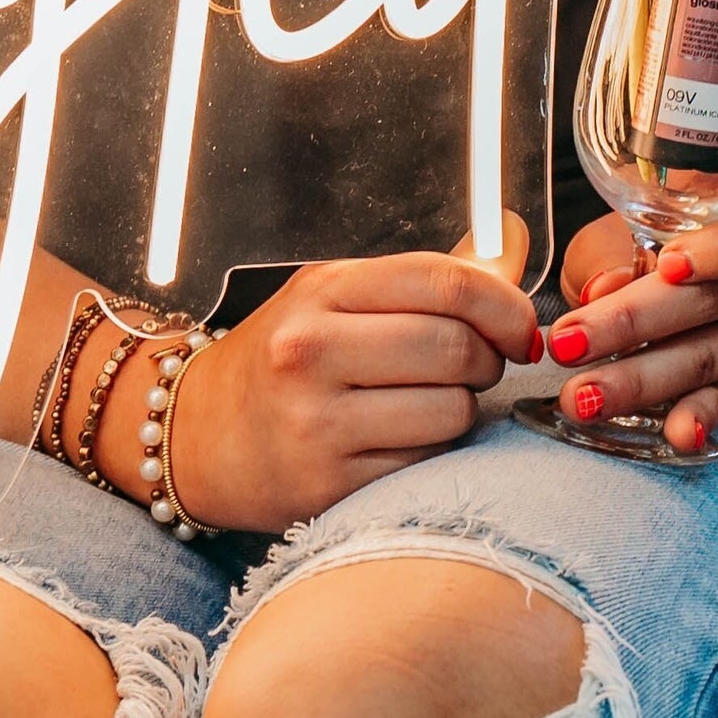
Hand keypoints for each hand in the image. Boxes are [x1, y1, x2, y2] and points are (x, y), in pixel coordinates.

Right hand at [157, 217, 538, 533]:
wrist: (197, 435)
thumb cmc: (282, 362)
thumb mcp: (338, 299)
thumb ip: (429, 277)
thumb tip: (515, 234)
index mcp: (323, 290)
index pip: (446, 280)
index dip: (505, 305)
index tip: (519, 328)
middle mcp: (311, 348)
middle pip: (457, 346)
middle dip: (487, 361)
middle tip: (474, 369)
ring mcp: (315, 419)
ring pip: (452, 410)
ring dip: (462, 411)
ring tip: (429, 406)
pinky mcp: (327, 484)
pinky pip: (426, 464)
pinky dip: (433, 454)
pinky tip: (402, 442)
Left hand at [547, 185, 717, 455]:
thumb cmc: (671, 227)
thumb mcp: (644, 220)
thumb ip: (622, 250)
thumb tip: (599, 290)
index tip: (670, 266)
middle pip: (709, 300)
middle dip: (631, 324)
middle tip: (566, 345)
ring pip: (705, 356)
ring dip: (638, 380)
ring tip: (582, 398)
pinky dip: (696, 416)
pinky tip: (675, 434)